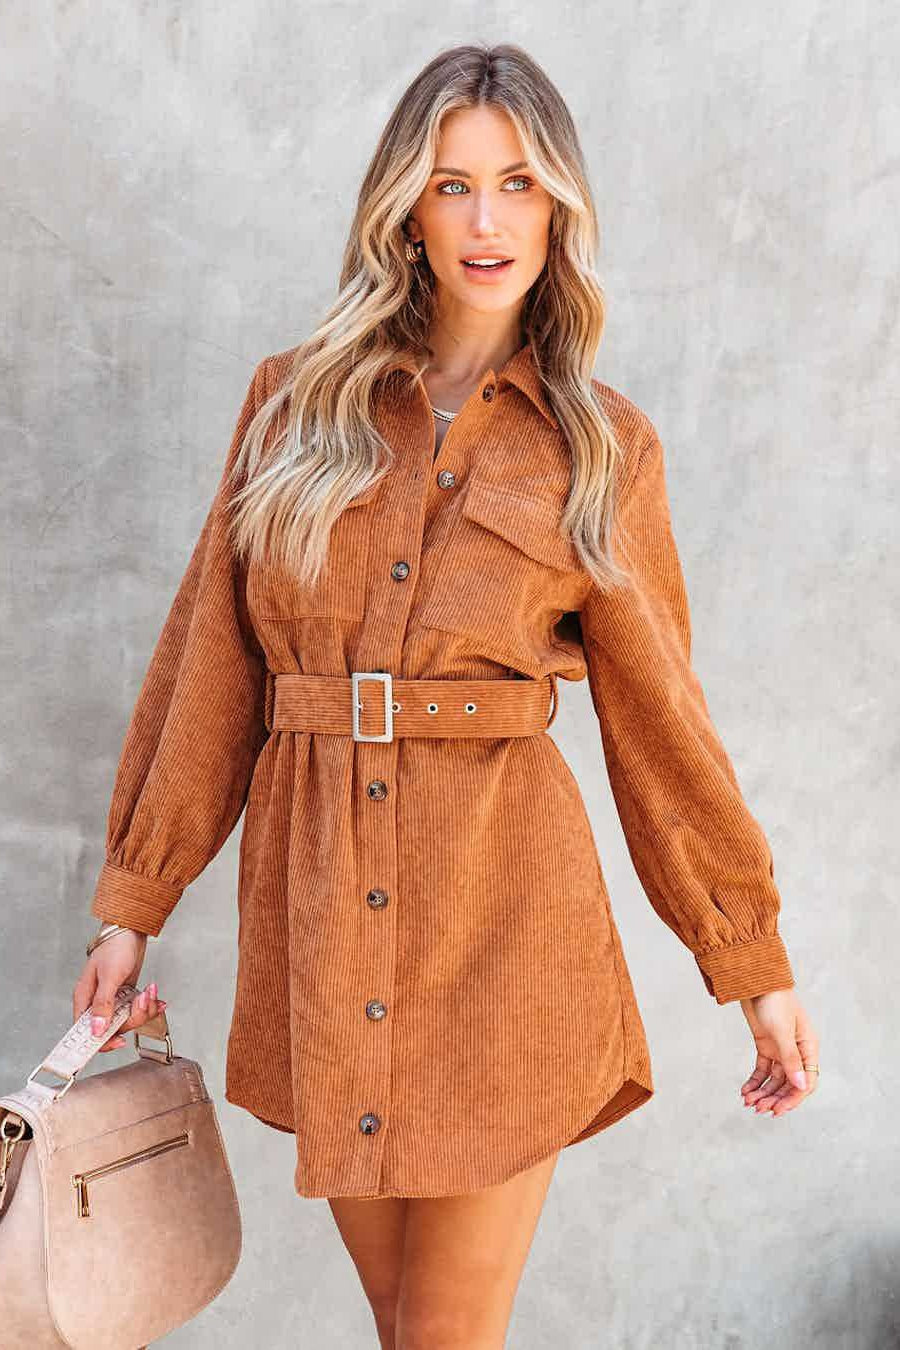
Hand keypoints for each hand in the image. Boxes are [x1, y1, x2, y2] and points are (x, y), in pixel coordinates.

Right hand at [73, 929, 166, 1052]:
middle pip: (113, 1027)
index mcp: (86, 999)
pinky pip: (138, 1009)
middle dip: (132, 1017)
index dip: (102, 1041)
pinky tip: (154, 994)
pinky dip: (149, 1004)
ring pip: (129, 1019)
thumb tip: (96, 1030)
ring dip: (144, 1008)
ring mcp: (113, 998)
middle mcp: (98, 1001)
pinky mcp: (127, 994)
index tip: (119, 1042)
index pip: (87, 1032)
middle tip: (140, 1001)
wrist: (130, 929)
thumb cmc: (114, 947)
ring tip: (149, 992)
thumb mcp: (109, 976)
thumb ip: (103, 1004)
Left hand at [738, 987, 818, 1115]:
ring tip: (748, 1102)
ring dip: (763, 1092)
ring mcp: (780, 1049)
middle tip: (759, 1109)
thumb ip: (791, 1059)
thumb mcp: (782, 1031)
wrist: (754, 980)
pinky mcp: (765, 1045)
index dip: (793, 1098)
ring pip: (774, 1079)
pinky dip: (754, 1081)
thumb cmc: (774, 1000)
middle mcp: (797, 1051)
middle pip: (789, 1083)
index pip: (806, 1081)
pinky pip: (762, 1070)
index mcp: (808, 1047)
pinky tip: (745, 1091)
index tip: (777, 1110)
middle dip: (775, 1098)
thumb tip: (800, 1086)